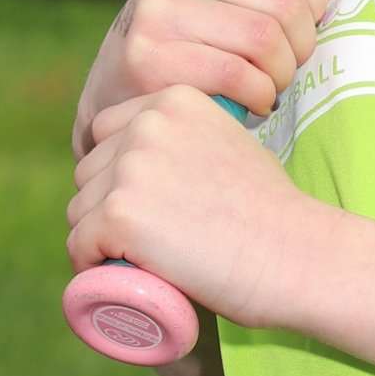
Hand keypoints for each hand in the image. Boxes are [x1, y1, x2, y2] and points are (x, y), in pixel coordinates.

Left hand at [67, 86, 312, 329]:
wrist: (295, 254)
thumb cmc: (274, 213)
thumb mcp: (233, 146)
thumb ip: (195, 139)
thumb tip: (167, 165)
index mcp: (174, 101)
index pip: (109, 133)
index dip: (118, 173)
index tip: (144, 206)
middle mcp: (147, 125)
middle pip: (90, 171)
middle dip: (107, 206)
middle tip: (146, 241)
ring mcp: (131, 168)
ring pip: (80, 210)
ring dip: (98, 238)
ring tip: (139, 259)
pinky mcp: (119, 214)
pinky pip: (78, 245)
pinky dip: (90, 266)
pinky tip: (117, 274)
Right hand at [74, 0, 335, 156]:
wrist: (117, 87)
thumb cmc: (188, 36)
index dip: (317, 1)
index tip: (306, 25)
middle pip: (285, 2)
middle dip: (302, 44)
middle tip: (288, 64)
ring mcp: (158, 9)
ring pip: (266, 39)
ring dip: (281, 73)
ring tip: (270, 83)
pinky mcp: (149, 56)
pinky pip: (240, 75)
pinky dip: (260, 94)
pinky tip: (253, 100)